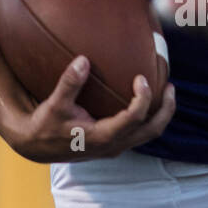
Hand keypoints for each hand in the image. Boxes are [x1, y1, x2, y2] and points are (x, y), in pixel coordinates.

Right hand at [6, 55, 175, 161]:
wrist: (36, 147)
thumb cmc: (45, 125)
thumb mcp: (54, 104)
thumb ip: (69, 83)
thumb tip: (83, 60)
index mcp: (103, 137)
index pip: (134, 118)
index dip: (143, 98)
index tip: (141, 78)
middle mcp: (114, 145)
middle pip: (152, 130)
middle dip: (166, 109)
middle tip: (171, 86)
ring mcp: (115, 147)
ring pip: (148, 133)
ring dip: (160, 114)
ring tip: (167, 92)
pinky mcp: (113, 144)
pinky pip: (139, 132)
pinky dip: (148, 117)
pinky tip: (145, 99)